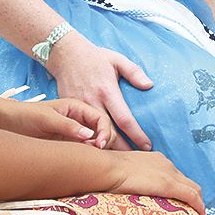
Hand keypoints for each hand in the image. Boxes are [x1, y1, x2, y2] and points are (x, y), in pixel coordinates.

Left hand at [4, 97, 103, 145]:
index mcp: (77, 107)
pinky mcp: (69, 144)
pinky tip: (81, 159)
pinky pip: (85, 150)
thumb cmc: (25, 116)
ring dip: (96, 150)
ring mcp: (75, 132)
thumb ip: (68, 126)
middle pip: (103, 131)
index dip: (105, 131)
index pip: (101, 119)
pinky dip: (88, 155)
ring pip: (96, 142)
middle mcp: (79, 119)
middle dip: (104, 141)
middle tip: (94, 151)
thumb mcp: (46, 119)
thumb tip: (89, 135)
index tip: (99, 144)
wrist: (8, 124)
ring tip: (86, 155)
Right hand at [46, 33, 153, 150]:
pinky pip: (80, 129)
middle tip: (135, 160)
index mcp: (108, 91)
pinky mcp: (69, 109)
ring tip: (120, 159)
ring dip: (106, 147)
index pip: (124, 119)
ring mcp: (79, 107)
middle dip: (122, 149)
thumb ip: (134, 72)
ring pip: (93, 134)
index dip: (136, 135)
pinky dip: (90, 140)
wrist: (65, 54)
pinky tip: (99, 148)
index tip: (147, 145)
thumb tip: (149, 85)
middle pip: (109, 132)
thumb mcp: (117, 59)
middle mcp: (93, 101)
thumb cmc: (95, 57)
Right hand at [104, 150, 204, 214]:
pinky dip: (199, 206)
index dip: (180, 189)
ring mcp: (169, 174)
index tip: (180, 201)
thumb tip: (125, 193)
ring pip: (193, 189)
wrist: (107, 169)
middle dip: (193, 197)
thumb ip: (130, 181)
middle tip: (193, 211)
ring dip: (197, 203)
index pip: (175, 176)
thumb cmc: (108, 173)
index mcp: (156, 160)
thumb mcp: (123, 174)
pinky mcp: (169, 185)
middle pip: (187, 182)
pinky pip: (191, 196)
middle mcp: (166, 164)